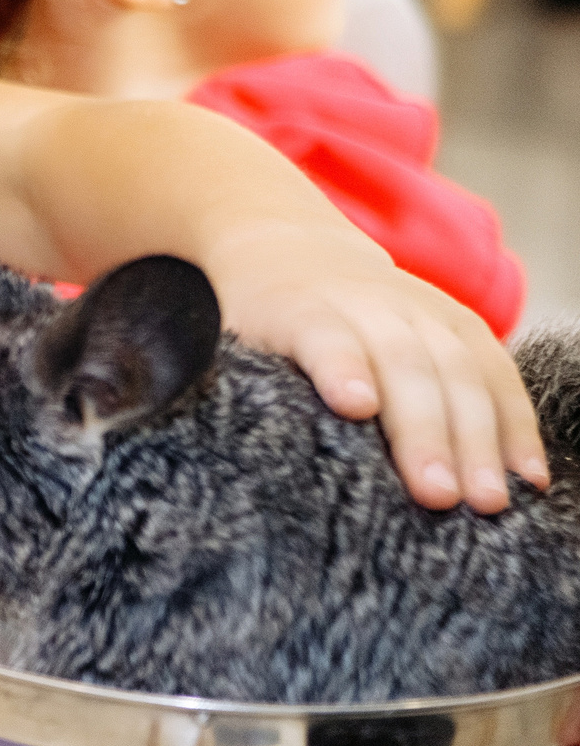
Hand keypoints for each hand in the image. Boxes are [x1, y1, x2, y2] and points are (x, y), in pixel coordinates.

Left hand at [203, 217, 544, 512]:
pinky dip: (516, 422)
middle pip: (402, 361)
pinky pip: (495, 369)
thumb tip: (218, 464)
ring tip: (488, 501)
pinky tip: (528, 475)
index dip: (341, 365)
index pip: (322, 334)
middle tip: (440, 498)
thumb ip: (226, 386)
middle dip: (425, 430)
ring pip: (457, 367)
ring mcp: (416, 307)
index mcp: (295, 307)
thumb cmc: (249, 316)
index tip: (354, 405)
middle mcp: (363, 303)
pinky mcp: (455, 319)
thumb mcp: (220, 337)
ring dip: (480, 437)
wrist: (283, 244)